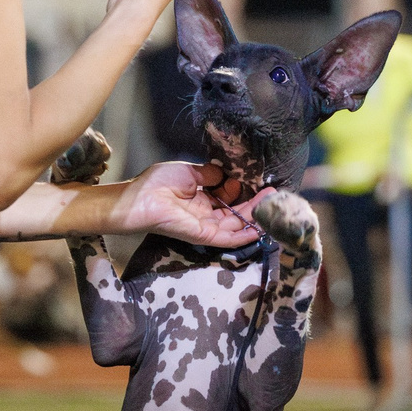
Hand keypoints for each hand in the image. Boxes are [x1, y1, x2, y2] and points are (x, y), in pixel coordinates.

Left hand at [106, 160, 258, 246]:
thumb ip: (208, 174)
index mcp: (199, 199)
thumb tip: (226, 173)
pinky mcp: (203, 236)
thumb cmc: (157, 183)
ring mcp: (204, 227)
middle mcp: (204, 214)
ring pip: (235, 226)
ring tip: (270, 203)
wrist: (140, 199)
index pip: (226, 198)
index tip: (250, 178)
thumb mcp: (188, 172)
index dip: (239, 189)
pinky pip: (227, 239)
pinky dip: (244, 235)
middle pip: (234, 213)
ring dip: (254, 217)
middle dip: (253, 203)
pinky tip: (260, 228)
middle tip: (271, 192)